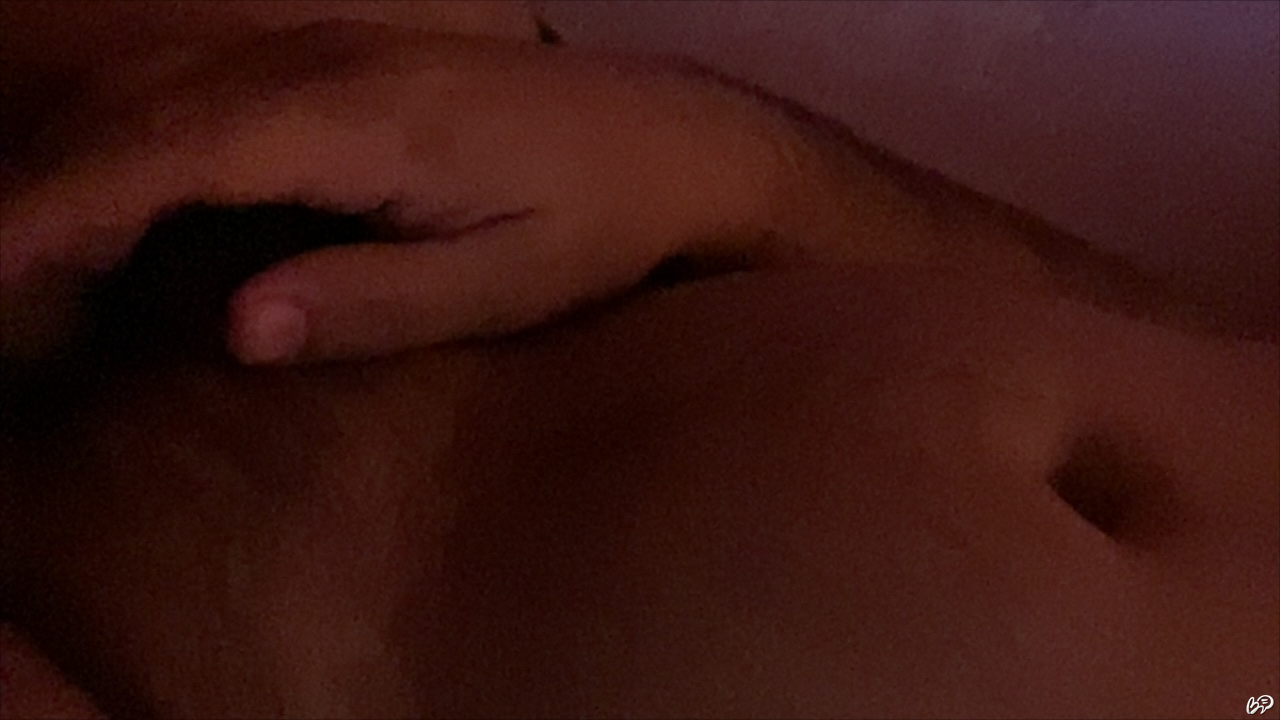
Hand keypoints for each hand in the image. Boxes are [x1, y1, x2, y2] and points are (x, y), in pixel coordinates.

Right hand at [0, 20, 849, 364]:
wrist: (674, 145)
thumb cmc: (600, 227)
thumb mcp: (503, 287)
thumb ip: (371, 302)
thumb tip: (235, 329)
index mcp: (363, 123)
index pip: (169, 152)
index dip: (61, 209)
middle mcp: (334, 64)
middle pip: (143, 109)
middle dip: (46, 191)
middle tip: (2, 292)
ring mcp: (342, 49)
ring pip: (166, 85)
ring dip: (82, 160)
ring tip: (36, 257)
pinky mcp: (354, 59)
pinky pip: (214, 84)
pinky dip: (143, 136)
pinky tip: (128, 196)